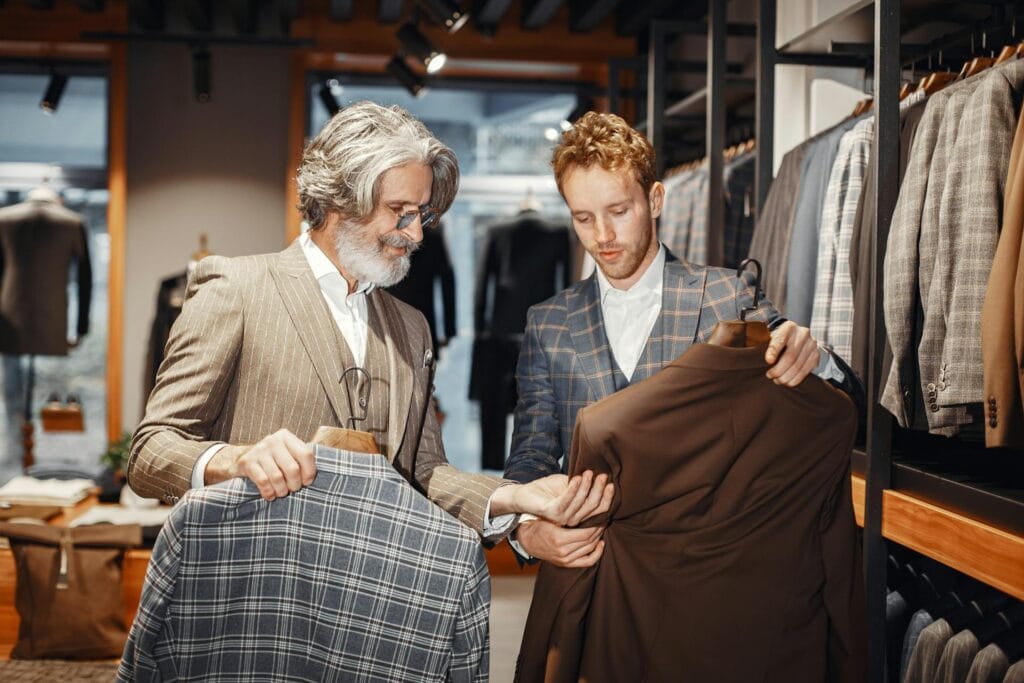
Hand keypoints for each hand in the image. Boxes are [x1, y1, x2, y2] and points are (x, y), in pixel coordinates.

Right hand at [206, 428, 316, 500]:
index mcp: (286, 437)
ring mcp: (259, 451)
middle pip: (292, 468)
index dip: (310, 472)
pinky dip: (269, 492)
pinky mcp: (247, 462)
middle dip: (295, 484)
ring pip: (277, 477)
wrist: (240, 459)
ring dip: (282, 490)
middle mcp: (273, 440)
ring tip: (282, 493)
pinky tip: (270, 495)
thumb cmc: (272, 460)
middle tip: (293, 489)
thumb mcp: (286, 453)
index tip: (307, 482)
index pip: (306, 454)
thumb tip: (321, 476)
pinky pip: (263, 482)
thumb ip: (300, 459)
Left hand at [491, 470, 613, 525]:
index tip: (611, 482)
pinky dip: (573, 489)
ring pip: (581, 503)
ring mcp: (562, 518)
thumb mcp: (569, 486)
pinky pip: (566, 501)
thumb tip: (602, 478)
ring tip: (589, 473)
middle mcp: (572, 520)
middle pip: (592, 506)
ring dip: (587, 486)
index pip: (599, 509)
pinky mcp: (552, 513)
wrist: (523, 494)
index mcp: (578, 515)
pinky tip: (577, 478)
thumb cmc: (546, 490)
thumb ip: (583, 486)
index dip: (606, 496)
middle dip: (599, 490)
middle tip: (603, 475)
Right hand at [516, 519, 604, 567]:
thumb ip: (567, 514)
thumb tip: (586, 504)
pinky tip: (600, 544)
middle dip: (599, 528)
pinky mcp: (567, 564)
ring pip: (589, 548)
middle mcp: (563, 551)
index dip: (596, 523)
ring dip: (598, 537)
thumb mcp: (551, 516)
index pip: (586, 533)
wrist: (528, 540)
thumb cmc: (539, 524)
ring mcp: (565, 559)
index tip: (600, 513)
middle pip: (589, 540)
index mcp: (558, 538)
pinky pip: (587, 561)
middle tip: (604, 518)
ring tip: (601, 526)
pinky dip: (597, 554)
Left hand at [765, 321, 819, 386]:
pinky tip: (788, 382)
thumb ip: (768, 345)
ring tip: (777, 380)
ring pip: (798, 366)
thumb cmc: (780, 338)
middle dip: (778, 370)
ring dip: (786, 377)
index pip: (781, 339)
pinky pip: (806, 371)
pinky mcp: (816, 355)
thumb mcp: (772, 336)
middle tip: (770, 375)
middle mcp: (803, 334)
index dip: (774, 351)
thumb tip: (767, 362)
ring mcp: (812, 345)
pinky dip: (795, 379)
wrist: (796, 336)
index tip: (768, 361)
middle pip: (790, 356)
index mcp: (789, 327)